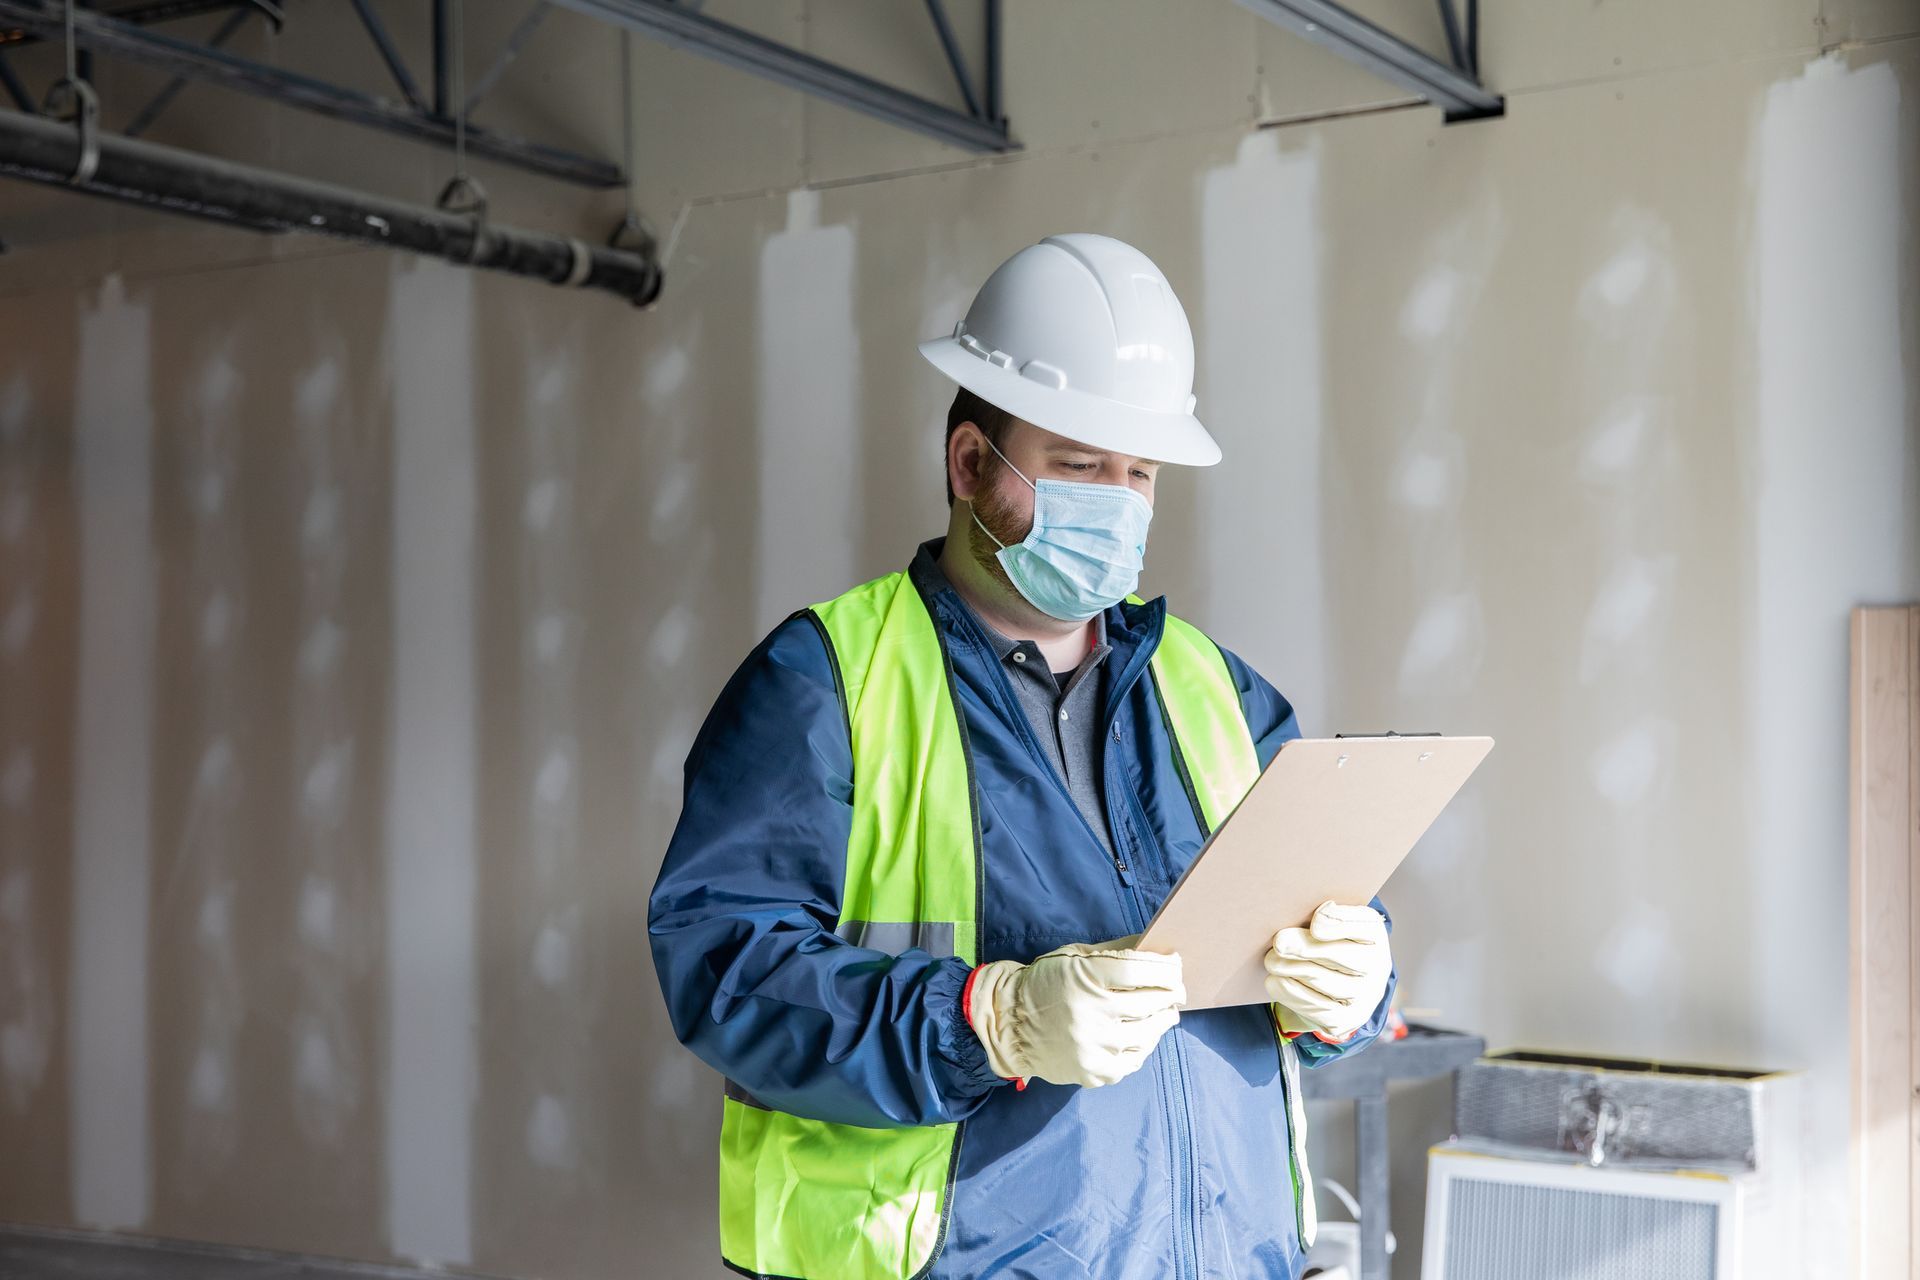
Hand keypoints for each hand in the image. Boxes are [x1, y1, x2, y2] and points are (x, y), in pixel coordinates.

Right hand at [965, 937, 1183, 1088]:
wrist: (1009, 1024)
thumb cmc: (1045, 983)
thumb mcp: (1075, 956)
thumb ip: (1116, 952)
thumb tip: (1159, 950)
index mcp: (1085, 978)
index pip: (1140, 970)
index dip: (1166, 968)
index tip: (1176, 966)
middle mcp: (1091, 1014)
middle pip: (1151, 1002)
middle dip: (1172, 993)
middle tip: (1177, 990)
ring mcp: (1093, 1047)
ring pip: (1149, 1033)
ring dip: (1163, 1020)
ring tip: (1166, 1012)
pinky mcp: (1093, 1071)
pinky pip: (1134, 1059)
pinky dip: (1144, 1046)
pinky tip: (1143, 1035)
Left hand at [1264, 901, 1389, 1041]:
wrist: (1342, 982)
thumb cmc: (1330, 940)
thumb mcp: (1331, 922)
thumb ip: (1318, 916)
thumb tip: (1292, 930)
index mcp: (1374, 933)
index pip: (1362, 925)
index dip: (1339, 925)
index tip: (1316, 925)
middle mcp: (1377, 966)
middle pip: (1340, 955)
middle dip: (1306, 948)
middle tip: (1279, 943)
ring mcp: (1364, 996)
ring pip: (1324, 981)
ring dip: (1291, 969)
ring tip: (1271, 961)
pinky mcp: (1346, 1019)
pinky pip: (1315, 1006)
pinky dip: (1290, 992)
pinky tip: (1275, 980)